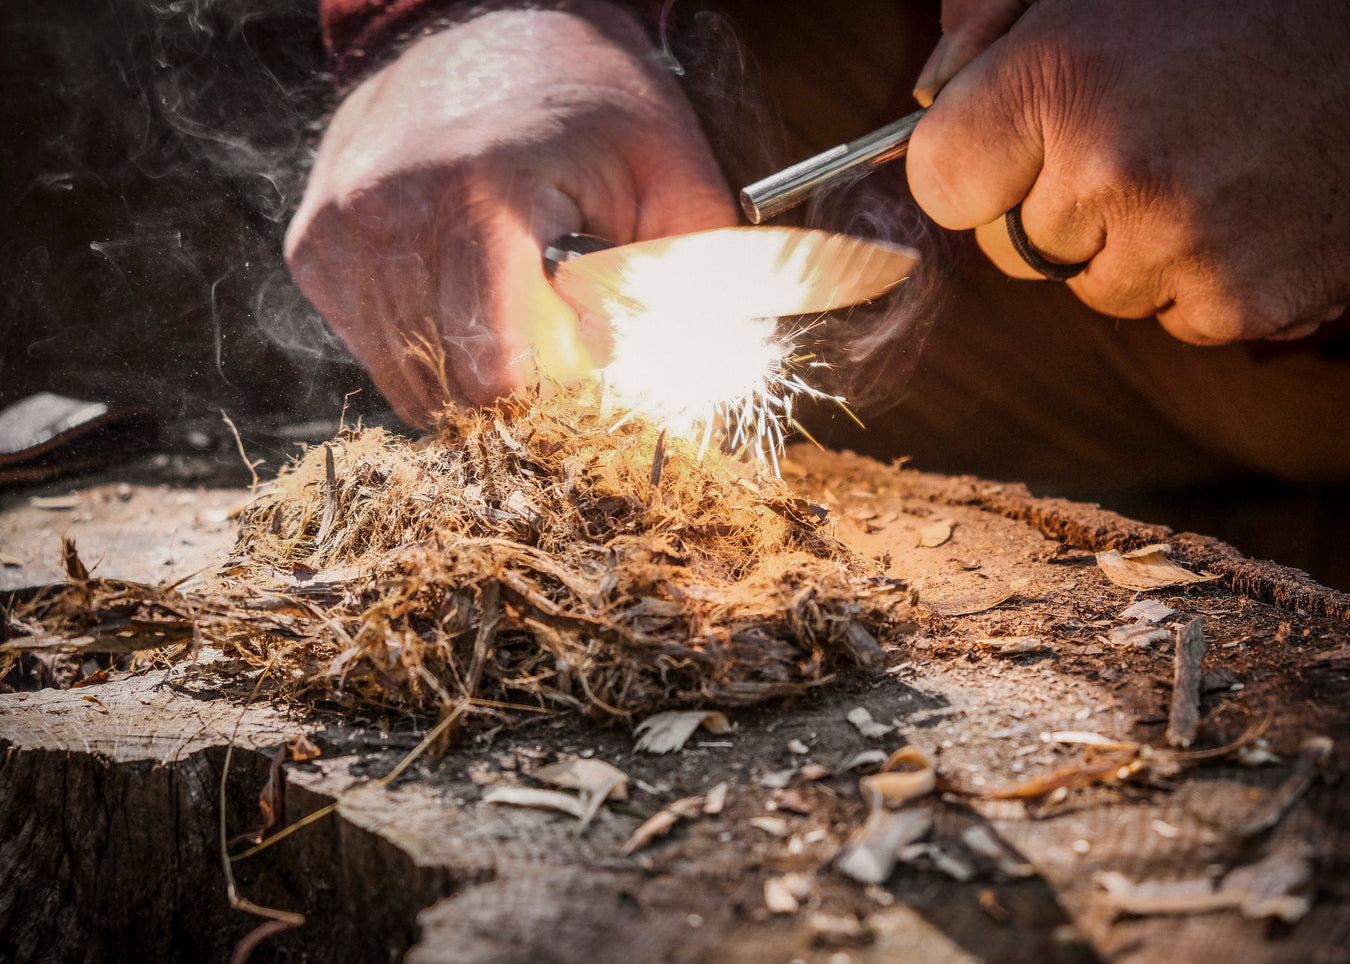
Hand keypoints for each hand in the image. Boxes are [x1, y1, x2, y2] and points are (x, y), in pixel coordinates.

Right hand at [285, 2, 735, 424]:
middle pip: (447, 390)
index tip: (584, 366)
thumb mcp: (672, 181)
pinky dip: (421, 347)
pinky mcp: (313, 247)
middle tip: (553, 342)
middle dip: (512, 392)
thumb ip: (690, 291)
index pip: (494, 377)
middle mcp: (391, 214)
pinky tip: (458, 293)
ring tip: (507, 307)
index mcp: (483, 199)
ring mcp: (340, 232)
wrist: (488, 27)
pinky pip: (372, 349)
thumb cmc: (591, 106)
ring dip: (465, 372)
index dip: (550, 400)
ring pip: (404, 381)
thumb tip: (695, 397)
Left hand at [906, 0, 1349, 343]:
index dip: (973, 165)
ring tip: (1209, 161)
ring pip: (1094, 287)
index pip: (941, 183)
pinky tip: (1251, 203)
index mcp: (1063, 82)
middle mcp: (1114, 174)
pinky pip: (1173, 313)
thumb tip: (929, 96)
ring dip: (1129, 243)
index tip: (1013, 144)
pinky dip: (1202, 274)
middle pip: (1011, 249)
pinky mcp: (1244, 302)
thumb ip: (992, 26)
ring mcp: (1183, 247)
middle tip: (1139, 135)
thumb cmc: (1244, 0)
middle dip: (1051, 206)